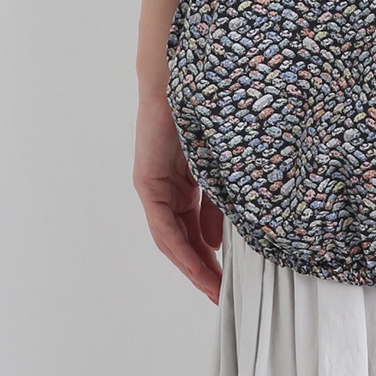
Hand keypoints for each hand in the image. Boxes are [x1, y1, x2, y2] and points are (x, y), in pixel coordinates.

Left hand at [133, 92, 222, 304]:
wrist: (184, 80)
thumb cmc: (209, 112)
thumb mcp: (221, 167)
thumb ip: (219, 201)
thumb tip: (220, 241)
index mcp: (187, 184)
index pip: (197, 230)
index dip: (212, 258)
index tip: (228, 281)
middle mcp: (168, 190)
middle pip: (184, 240)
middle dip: (203, 270)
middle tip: (222, 295)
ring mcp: (155, 187)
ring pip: (172, 238)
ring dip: (193, 265)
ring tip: (213, 287)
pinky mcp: (147, 182)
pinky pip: (163, 224)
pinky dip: (180, 246)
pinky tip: (196, 262)